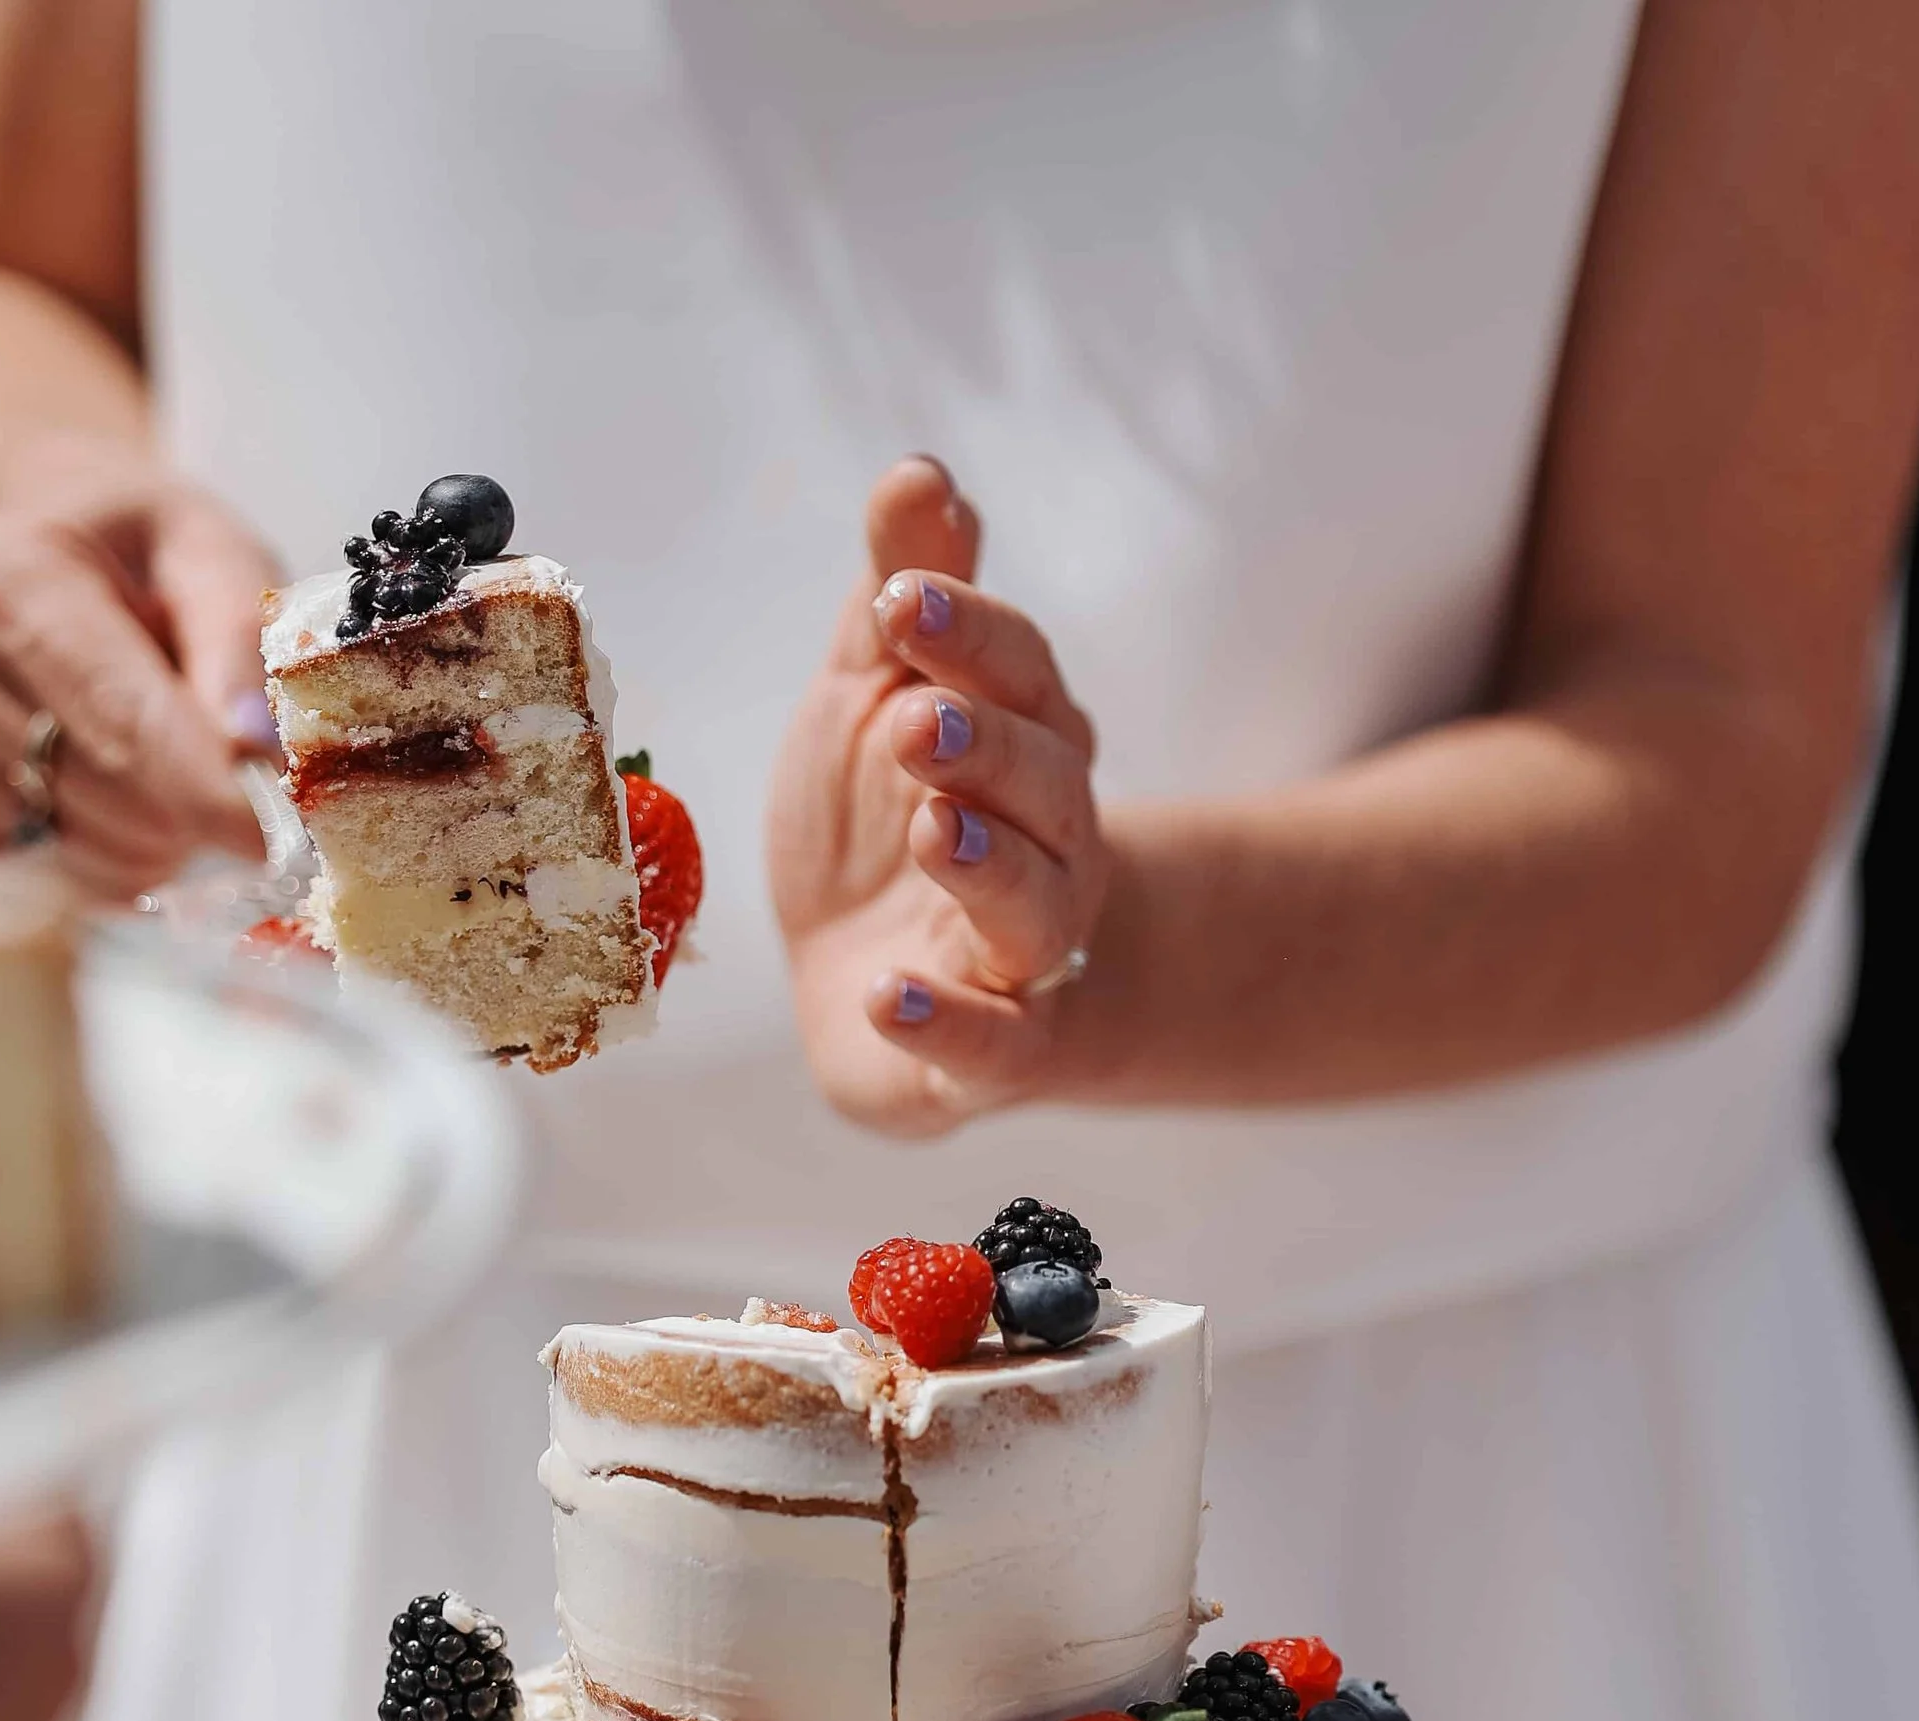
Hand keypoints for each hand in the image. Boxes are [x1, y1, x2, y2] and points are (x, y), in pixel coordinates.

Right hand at [0, 447, 278, 898]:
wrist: (44, 568)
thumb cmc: (140, 562)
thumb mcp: (209, 549)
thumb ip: (241, 635)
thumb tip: (254, 748)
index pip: (119, 715)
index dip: (207, 789)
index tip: (272, 837)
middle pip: (118, 802)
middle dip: (196, 802)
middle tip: (220, 751)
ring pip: (98, 861)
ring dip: (160, 838)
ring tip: (152, 757)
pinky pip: (64, 893)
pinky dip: (112, 864)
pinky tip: (104, 792)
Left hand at [770, 457, 1109, 1136]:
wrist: (870, 988)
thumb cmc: (882, 822)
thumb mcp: (874, 694)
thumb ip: (904, 590)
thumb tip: (920, 472)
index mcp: (1025, 741)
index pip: (1019, 674)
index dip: (969, 634)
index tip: (899, 597)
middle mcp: (1047, 841)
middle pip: (1044, 783)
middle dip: (987, 745)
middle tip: (916, 719)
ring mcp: (1023, 951)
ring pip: (1035, 906)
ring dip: (986, 864)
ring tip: (933, 829)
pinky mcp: (994, 1050)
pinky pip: (994, 1043)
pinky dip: (948, 1022)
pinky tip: (891, 995)